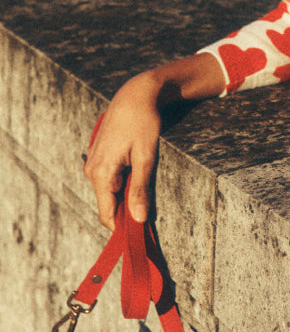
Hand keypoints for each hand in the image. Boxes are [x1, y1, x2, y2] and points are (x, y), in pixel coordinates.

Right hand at [83, 71, 163, 229]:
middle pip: (111, 205)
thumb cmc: (143, 123)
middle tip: (154, 211)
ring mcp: (94, 165)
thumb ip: (141, 189)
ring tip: (149, 185)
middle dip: (130, 210)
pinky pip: (112, 180)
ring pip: (112, 192)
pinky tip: (140, 174)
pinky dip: (126, 183)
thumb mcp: (146, 156)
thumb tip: (139, 219)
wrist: (135, 95)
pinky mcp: (100, 159)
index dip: (125, 228)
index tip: (144, 236)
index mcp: (101, 174)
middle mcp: (92, 172)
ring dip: (130, 195)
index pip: (108, 215)